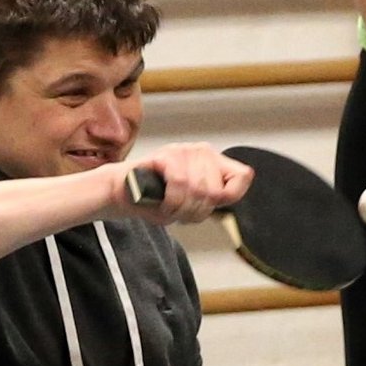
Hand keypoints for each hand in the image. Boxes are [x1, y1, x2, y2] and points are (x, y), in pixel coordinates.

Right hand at [114, 142, 253, 224]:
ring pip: (198, 189)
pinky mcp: (165, 155)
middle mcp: (201, 152)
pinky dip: (171, 202)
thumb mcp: (192, 202)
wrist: (123, 192)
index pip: (242, 176)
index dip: (229, 197)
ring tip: (170, 210)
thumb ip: (211, 199)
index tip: (210, 206)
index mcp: (213, 162)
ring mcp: (183, 151)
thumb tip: (224, 198)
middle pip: (215, 191)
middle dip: (197, 212)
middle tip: (181, 214)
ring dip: (182, 209)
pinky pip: (179, 183)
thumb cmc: (156, 199)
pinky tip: (163, 205)